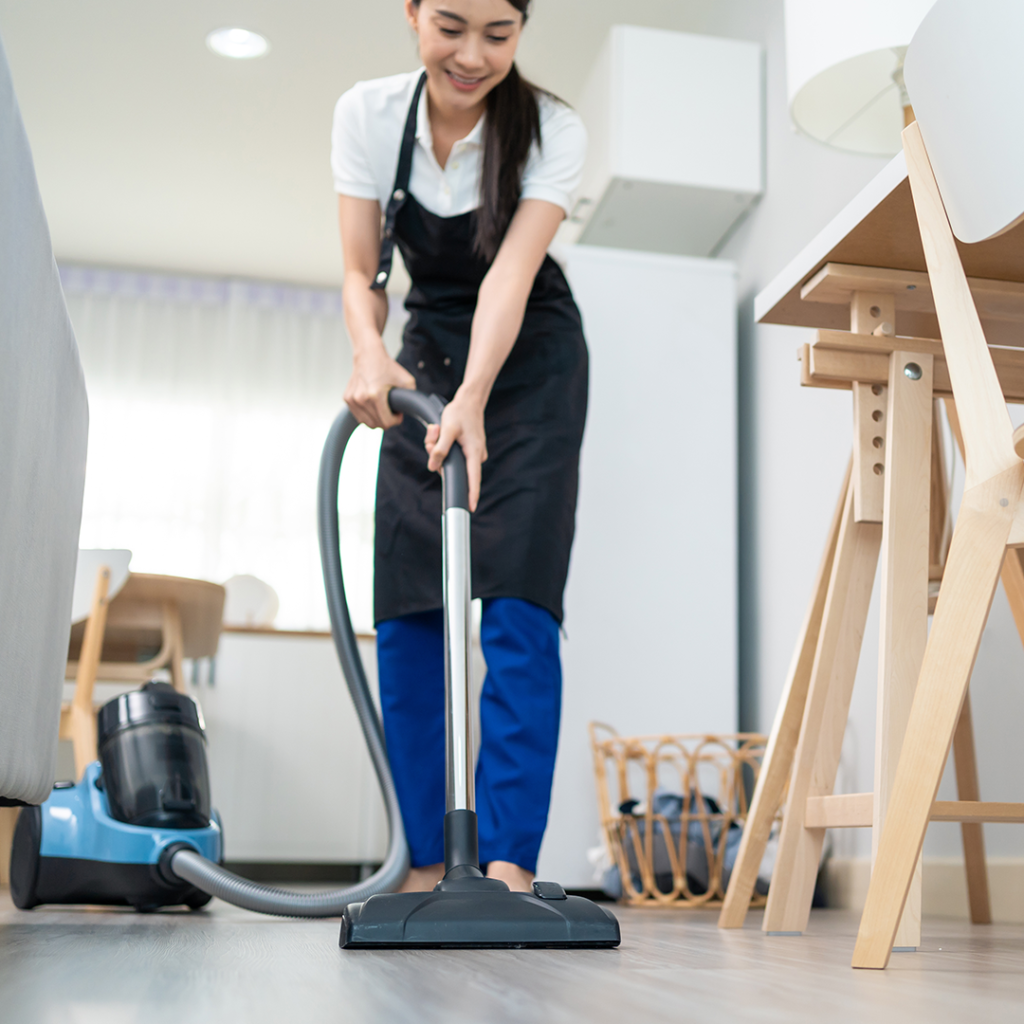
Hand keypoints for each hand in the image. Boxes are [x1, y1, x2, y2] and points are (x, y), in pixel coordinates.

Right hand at [344, 342, 416, 428]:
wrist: (368, 355)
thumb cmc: (386, 366)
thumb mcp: (407, 381)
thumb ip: (412, 398)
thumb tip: (412, 411)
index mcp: (374, 395)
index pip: (386, 422)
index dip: (396, 420)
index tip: (398, 414)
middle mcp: (360, 398)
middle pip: (376, 424)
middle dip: (387, 421)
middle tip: (391, 411)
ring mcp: (351, 399)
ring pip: (367, 423)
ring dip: (377, 419)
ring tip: (383, 408)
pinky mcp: (347, 398)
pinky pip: (359, 416)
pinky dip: (367, 415)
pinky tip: (373, 406)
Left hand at [425, 389, 487, 511]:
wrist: (469, 401)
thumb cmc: (459, 413)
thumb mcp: (446, 430)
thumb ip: (440, 449)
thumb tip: (432, 467)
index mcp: (474, 452)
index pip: (473, 478)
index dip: (471, 494)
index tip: (471, 508)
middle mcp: (476, 456)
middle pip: (453, 468)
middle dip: (438, 456)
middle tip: (433, 436)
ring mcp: (472, 454)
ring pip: (449, 460)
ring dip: (438, 449)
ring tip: (437, 430)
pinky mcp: (467, 450)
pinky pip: (451, 454)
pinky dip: (442, 446)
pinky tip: (440, 432)